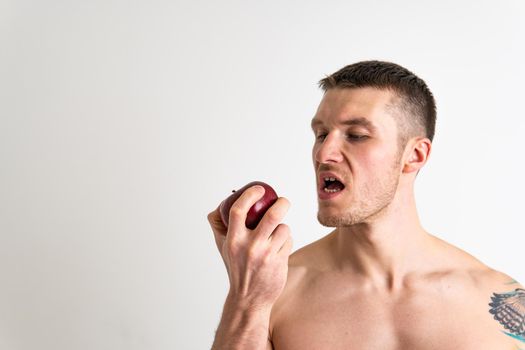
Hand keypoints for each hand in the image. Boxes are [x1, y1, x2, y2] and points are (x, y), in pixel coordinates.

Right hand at [208, 185, 292, 309]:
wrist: (248, 299)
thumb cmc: (236, 268)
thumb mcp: (224, 248)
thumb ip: (220, 226)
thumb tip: (221, 204)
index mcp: (233, 240)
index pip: (239, 210)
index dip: (250, 195)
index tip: (259, 189)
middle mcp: (249, 247)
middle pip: (272, 214)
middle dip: (282, 203)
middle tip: (283, 201)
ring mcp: (266, 255)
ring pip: (283, 228)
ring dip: (282, 228)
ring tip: (276, 235)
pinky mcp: (279, 262)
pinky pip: (288, 240)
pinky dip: (286, 240)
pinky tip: (278, 248)